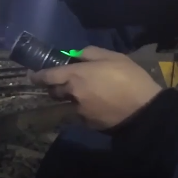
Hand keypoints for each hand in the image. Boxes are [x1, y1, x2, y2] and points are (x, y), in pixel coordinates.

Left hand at [27, 46, 162, 129]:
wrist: (145, 110)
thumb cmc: (130, 78)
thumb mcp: (113, 57)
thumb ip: (90, 54)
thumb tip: (75, 55)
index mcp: (75, 76)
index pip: (47, 77)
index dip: (37, 76)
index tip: (32, 75)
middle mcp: (72, 95)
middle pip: (54, 92)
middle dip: (55, 87)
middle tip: (63, 82)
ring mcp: (79, 111)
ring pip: (67, 104)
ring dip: (70, 99)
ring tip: (84, 94)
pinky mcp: (88, 124)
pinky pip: (79, 114)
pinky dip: (83, 109)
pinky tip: (97, 105)